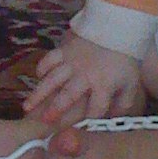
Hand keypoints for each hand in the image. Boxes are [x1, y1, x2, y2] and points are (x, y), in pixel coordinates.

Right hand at [24, 33, 143, 122]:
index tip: (80, 130)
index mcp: (103, 85)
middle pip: (68, 95)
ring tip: (27, 107)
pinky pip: (49, 59)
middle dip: (55, 109)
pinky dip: (42, 67)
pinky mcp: (65, 50)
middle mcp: (85, 75)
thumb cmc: (124, 59)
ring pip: (52, 79)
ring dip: (39, 93)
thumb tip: (112, 119)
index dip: (89, 122)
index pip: (95, 109)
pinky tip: (38, 77)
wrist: (117, 28)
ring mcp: (72, 62)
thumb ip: (124, 103)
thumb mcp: (131, 83)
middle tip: (43, 122)